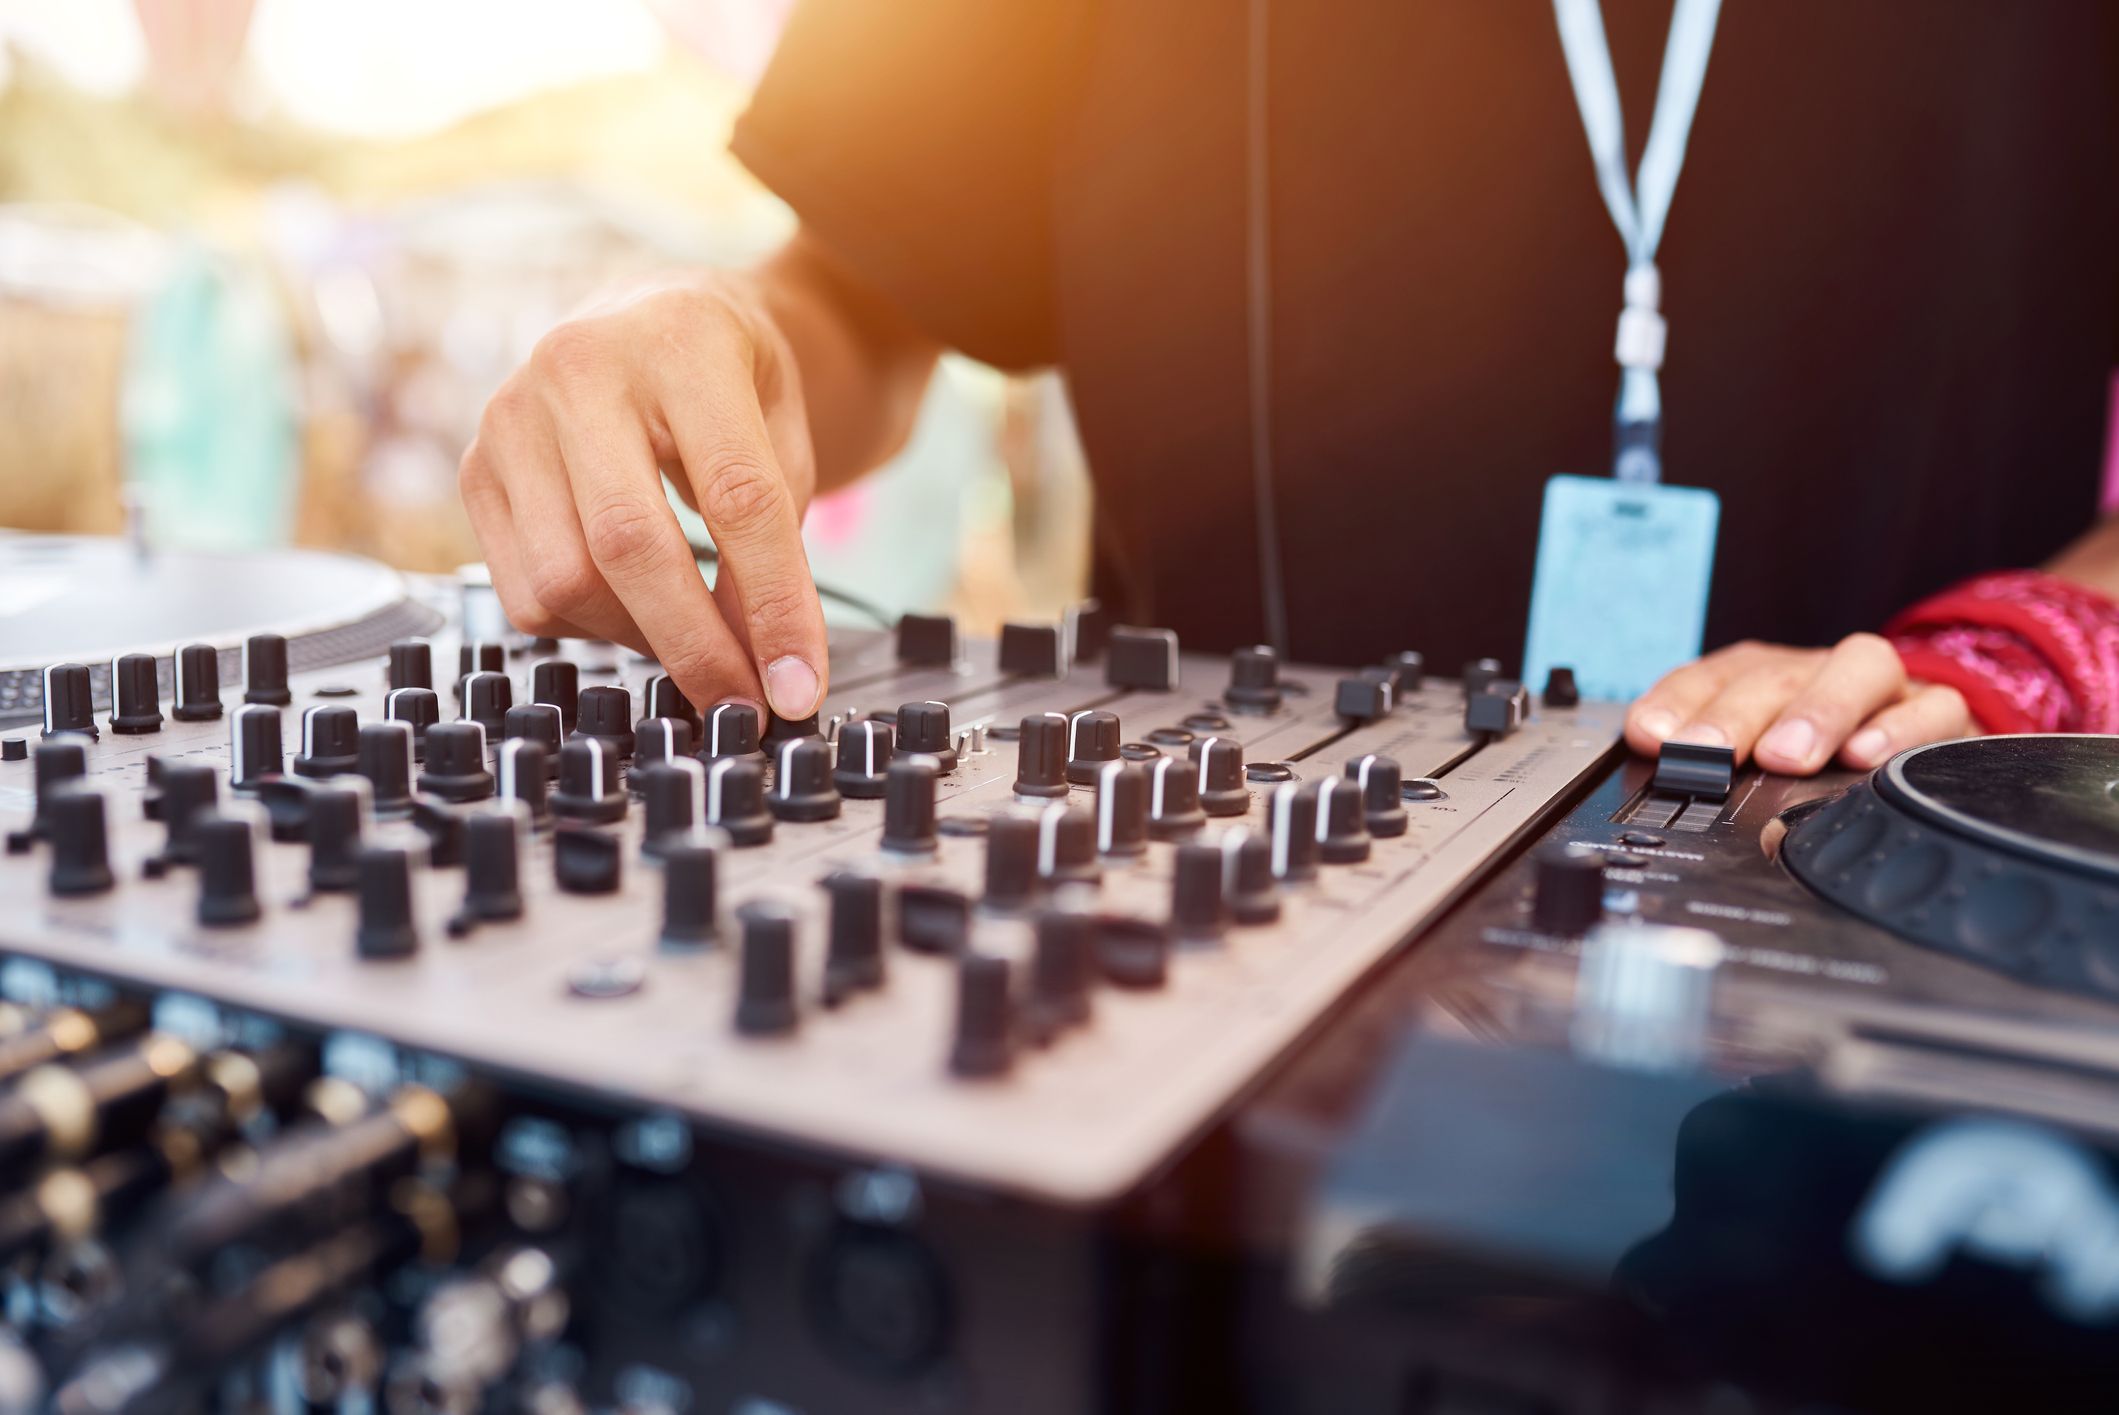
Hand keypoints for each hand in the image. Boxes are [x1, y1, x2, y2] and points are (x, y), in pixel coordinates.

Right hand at [458, 273, 827, 719]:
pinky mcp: (476, 468)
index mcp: (682, 344)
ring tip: (693, 640)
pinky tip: (632, 608)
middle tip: (742, 705)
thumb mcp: (784, 436)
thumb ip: (774, 543)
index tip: (798, 684)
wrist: (655, 316)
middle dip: (695, 647)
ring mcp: (512, 418)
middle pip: (629, 545)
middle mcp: (579, 369)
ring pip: (565, 581)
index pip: (738, 497)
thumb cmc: (732, 380)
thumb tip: (758, 663)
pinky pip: (525, 593)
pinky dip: (589, 628)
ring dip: (640, 640)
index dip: (774, 604)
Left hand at [1624, 634, 1975, 773]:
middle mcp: (1817, 673)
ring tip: (1785, 755)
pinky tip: (1866, 757)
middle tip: (1706, 753)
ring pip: (1859, 667)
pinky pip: (1932, 707)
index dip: (1677, 701)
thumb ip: (1710, 763)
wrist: (1920, 743)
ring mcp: (1883, 689)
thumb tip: (1660, 771)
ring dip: (1816, 710)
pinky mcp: (1940, 714)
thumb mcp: (1759, 762)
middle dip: (1734, 714)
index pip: (1711, 676)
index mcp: (1764, 678)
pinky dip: (1899, 729)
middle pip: (1775, 676)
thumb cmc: (1822, 760)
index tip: (1652, 735)